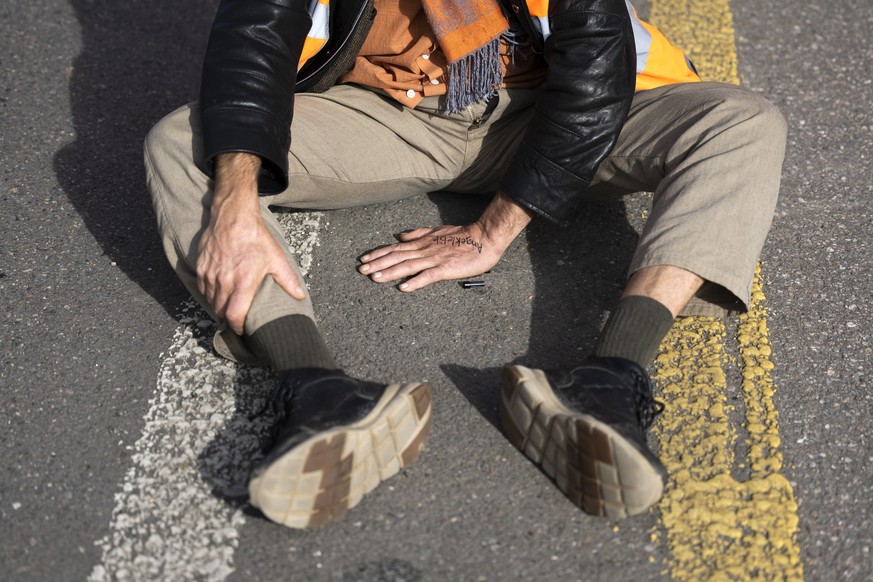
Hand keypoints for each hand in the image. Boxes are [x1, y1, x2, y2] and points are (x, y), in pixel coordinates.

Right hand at [196, 153, 305, 334]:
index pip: (234, 315)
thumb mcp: (276, 258)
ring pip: (211, 301)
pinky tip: (218, 293)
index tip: (242, 330)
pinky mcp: (201, 266)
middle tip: (237, 321)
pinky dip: (209, 294)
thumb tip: (300, 296)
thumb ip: (288, 280)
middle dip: (229, 319)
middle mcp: (224, 280)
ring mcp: (210, 273)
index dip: (237, 327)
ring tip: (228, 308)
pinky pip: (202, 288)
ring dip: (218, 307)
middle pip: (221, 311)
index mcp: (243, 281)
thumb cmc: (256, 237)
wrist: (233, 216)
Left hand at [358, 223, 501, 290]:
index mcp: (421, 243)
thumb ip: (418, 233)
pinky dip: (415, 282)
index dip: (379, 253)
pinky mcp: (445, 269)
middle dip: (378, 263)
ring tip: (374, 278)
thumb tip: (401, 235)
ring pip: (407, 266)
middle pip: (396, 257)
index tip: (365, 258)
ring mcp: (434, 259)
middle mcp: (424, 250)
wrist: (483, 238)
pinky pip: (427, 276)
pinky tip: (403, 288)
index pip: (396, 248)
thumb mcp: (437, 231)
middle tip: (361, 270)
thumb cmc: (462, 235)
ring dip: (390, 272)